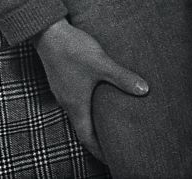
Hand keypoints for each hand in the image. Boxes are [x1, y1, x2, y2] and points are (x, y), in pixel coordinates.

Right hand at [33, 18, 148, 157]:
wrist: (47, 31)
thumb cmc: (72, 49)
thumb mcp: (101, 64)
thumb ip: (122, 77)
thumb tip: (144, 90)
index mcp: (76, 105)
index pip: (87, 138)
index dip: (99, 151)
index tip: (111, 159)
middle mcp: (67, 102)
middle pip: (82, 128)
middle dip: (98, 138)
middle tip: (113, 143)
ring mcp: (62, 90)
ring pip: (78, 113)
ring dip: (91, 120)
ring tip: (107, 122)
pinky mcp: (61, 78)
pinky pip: (74, 99)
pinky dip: (86, 105)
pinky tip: (95, 96)